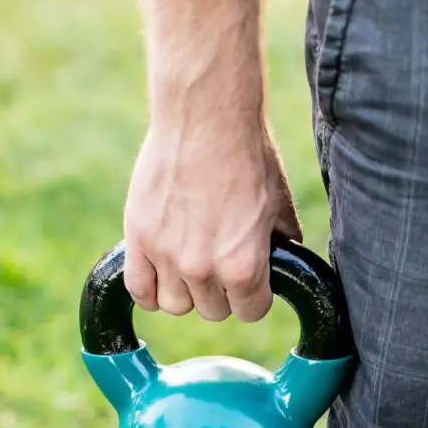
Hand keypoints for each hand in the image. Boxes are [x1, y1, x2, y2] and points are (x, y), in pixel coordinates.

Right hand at [123, 119, 301, 321]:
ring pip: (176, 305)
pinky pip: (139, 290)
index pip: (250, 312)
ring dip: (185, 290)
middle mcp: (203, 269)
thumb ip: (281, 239)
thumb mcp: (277, 202)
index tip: (250, 280)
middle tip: (220, 261)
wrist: (205, 115)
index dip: (254, 297)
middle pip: (213, 311)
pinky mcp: (138, 238)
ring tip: (190, 262)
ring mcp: (166, 255)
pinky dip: (149, 289)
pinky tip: (160, 272)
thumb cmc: (246, 154)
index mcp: (243, 266)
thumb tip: (288, 256)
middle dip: (221, 292)